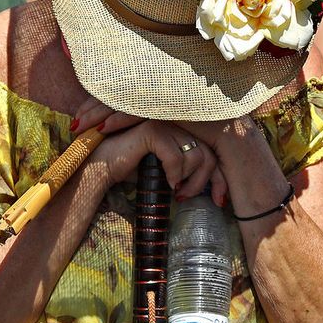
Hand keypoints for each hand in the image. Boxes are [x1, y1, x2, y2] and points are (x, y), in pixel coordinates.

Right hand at [91, 121, 226, 202]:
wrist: (101, 166)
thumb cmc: (133, 167)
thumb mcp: (167, 169)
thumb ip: (189, 168)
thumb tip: (217, 188)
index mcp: (183, 128)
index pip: (213, 150)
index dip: (220, 177)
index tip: (220, 200)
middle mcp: (177, 122)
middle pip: (209, 154)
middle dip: (204, 183)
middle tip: (186, 197)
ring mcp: (165, 123)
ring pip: (197, 157)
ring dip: (189, 180)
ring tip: (175, 191)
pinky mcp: (152, 131)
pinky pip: (177, 158)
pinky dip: (174, 174)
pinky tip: (167, 182)